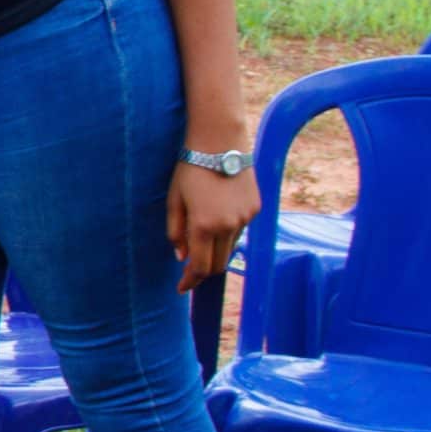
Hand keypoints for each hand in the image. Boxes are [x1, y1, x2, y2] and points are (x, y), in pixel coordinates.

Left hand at [169, 159, 256, 293]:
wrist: (220, 142)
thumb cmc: (190, 169)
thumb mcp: (174, 199)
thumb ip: (176, 230)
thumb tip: (181, 256)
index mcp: (204, 225)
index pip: (200, 267)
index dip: (190, 281)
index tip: (181, 288)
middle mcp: (229, 226)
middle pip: (219, 263)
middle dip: (204, 270)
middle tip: (190, 269)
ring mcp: (246, 218)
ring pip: (231, 247)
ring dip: (216, 249)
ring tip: (202, 233)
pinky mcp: (256, 208)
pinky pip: (241, 230)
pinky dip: (228, 232)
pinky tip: (218, 215)